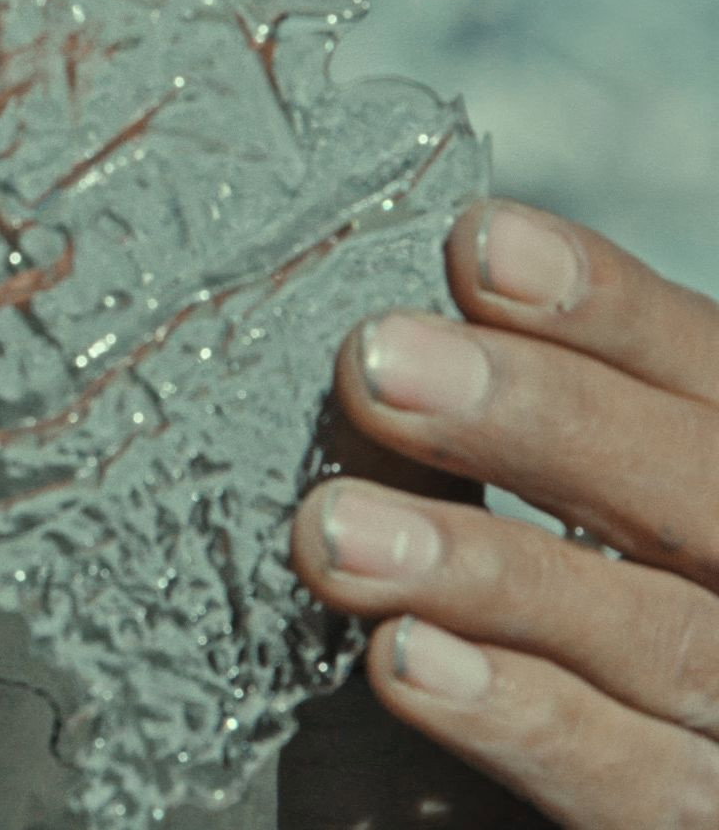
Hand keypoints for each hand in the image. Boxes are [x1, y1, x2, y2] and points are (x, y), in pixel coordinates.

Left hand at [291, 199, 718, 828]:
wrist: (669, 765)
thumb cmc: (620, 619)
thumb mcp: (608, 498)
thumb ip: (554, 423)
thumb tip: (427, 298)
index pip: (709, 375)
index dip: (609, 312)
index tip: (479, 246)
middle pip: (699, 491)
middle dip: (543, 421)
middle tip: (379, 364)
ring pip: (657, 639)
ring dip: (490, 576)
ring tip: (337, 528)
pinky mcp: (705, 824)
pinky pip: (638, 788)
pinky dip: (526, 722)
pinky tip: (406, 661)